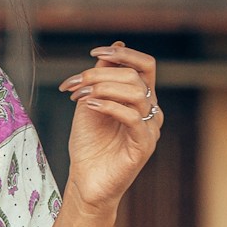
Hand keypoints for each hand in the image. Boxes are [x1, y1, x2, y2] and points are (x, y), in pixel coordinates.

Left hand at [58, 40, 161, 213]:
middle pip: (135, 77)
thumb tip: (116, 46)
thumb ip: (102, 76)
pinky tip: (91, 107)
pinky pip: (132, 118)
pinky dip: (109, 106)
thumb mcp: (91, 101)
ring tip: (81, 97)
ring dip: (103, 88)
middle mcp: (150, 111)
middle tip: (75, 84)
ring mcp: (150, 129)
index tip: (95, 53)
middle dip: (100, 74)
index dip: (124, 54)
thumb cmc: (89, 143)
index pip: (145, 66)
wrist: (85, 181)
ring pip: (136, 93)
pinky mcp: (144, 146)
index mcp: (140, 99)